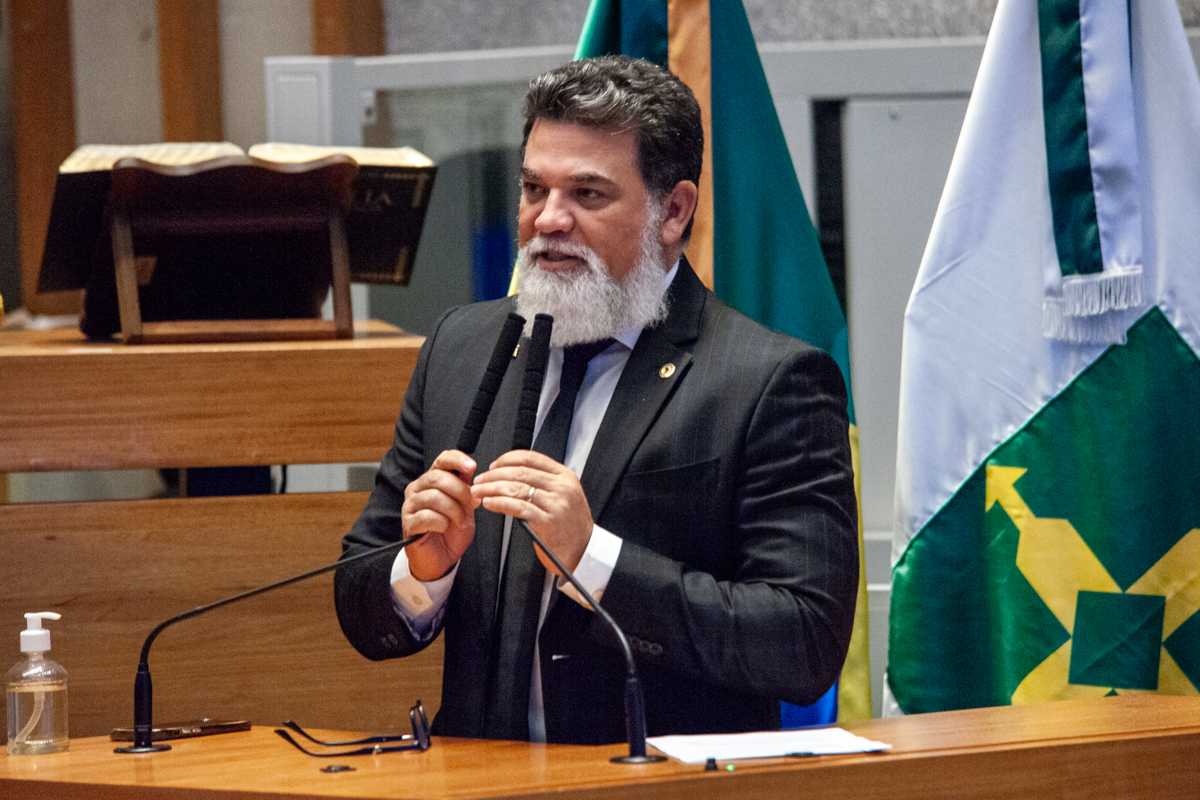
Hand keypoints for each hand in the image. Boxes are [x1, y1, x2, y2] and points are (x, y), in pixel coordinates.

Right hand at [401, 450, 479, 580]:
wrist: (442, 558)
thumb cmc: (452, 531)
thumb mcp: (465, 506)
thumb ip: (466, 488)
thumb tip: (470, 469)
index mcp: (432, 480)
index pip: (441, 460)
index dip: (456, 459)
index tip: (471, 465)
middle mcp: (418, 489)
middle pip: (438, 477)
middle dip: (461, 490)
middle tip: (473, 503)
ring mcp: (410, 506)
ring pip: (434, 497)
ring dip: (454, 510)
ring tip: (460, 521)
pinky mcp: (408, 524)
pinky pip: (427, 516)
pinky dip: (442, 522)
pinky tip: (444, 528)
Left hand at [471, 450, 592, 574]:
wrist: (584, 551)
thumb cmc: (571, 525)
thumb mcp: (564, 495)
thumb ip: (544, 482)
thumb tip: (511, 473)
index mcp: (565, 476)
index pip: (531, 458)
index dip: (508, 459)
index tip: (493, 465)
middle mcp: (562, 487)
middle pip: (520, 472)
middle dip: (494, 475)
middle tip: (479, 480)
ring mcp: (556, 504)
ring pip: (516, 488)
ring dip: (492, 488)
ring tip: (479, 492)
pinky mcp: (548, 522)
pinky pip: (517, 507)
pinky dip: (499, 503)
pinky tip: (489, 503)